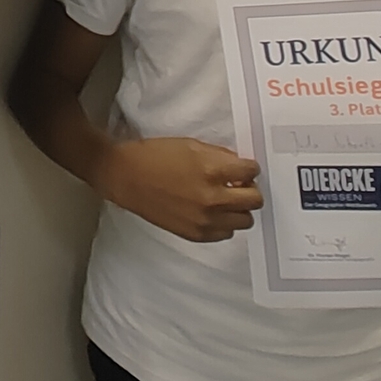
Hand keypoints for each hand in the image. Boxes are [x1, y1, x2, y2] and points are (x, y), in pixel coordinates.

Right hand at [96, 137, 263, 242]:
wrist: (125, 177)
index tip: (242, 168)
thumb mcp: (191, 145)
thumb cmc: (154, 156)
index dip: (248, 168)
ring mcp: (205, 220)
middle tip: (236, 185)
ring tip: (224, 200)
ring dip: (238, 209)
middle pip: (255, 200)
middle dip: (249, 189)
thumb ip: (220, 156)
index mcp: (212, 171)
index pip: (251, 172)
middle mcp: (213, 199)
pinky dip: (224, 223)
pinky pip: (226, 234)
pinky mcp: (196, 234)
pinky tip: (210, 212)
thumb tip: (239, 167)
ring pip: (245, 221)